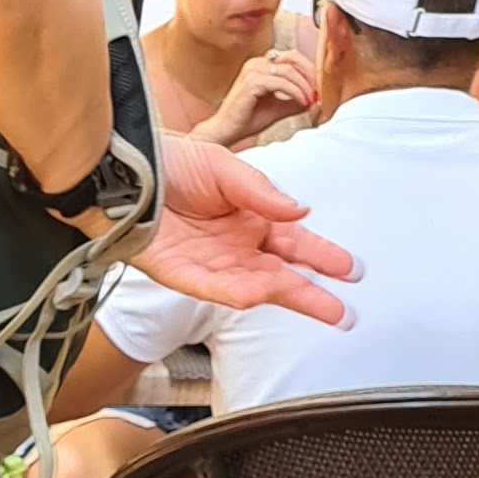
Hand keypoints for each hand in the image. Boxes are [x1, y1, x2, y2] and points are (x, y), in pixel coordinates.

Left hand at [137, 129, 355, 322]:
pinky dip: (234, 292)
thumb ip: (262, 193)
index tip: (349, 270)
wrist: (129, 170)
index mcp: (252, 219)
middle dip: (311, 293)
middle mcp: (235, 246)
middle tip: (342, 313)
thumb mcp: (226, 169)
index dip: (321, 257)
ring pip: (253, 287)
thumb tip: (302, 211)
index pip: (294, 243)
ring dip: (283, 296)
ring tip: (317, 305)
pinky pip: (211, 288)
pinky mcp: (180, 273)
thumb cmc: (174, 164)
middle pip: (279, 275)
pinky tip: (259, 295)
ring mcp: (209, 263)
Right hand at [195, 44, 318, 146]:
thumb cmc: (245, 121)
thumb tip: (313, 98)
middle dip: (309, 74)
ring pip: (288, 70)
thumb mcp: (276, 108)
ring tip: (309, 99)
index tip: (316, 87)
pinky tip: (301, 102)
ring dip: (303, 85)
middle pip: (293, 58)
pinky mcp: (251, 82)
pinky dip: (295, 92)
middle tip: (317, 91)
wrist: (224, 133)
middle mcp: (256, 63)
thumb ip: (293, 100)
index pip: (291, 57)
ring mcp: (252, 71)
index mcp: (260, 65)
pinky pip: (281, 82)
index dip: (308, 70)